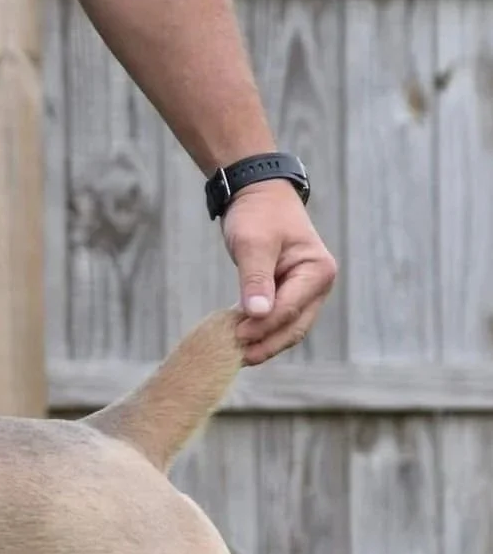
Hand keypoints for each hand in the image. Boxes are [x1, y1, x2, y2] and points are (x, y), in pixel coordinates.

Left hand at [220, 180, 337, 365]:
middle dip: (266, 344)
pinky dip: (261, 331)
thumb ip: (255, 279)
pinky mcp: (291, 293)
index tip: (235, 335)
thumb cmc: (257, 215)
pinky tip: (238, 339)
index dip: (263, 327)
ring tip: (235, 354)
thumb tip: (257, 314)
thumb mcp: (253, 244)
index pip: (289, 310)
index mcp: (317, 272)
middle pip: (294, 327)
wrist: (258, 195)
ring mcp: (306, 291)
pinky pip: (278, 320)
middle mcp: (318, 284)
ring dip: (264, 342)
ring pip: (288, 328)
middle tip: (236, 357)